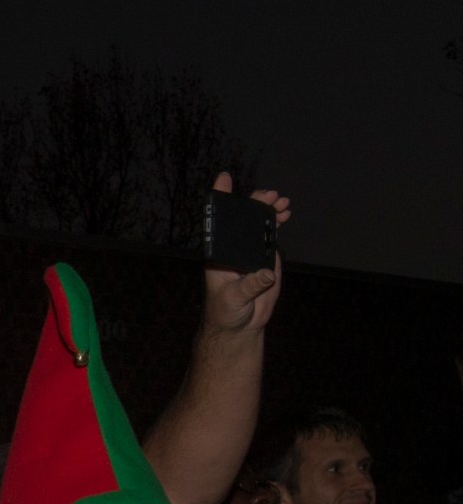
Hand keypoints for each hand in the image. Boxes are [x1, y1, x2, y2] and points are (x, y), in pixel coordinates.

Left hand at [202, 171, 291, 336]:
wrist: (240, 325)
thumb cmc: (226, 311)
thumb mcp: (234, 299)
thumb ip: (250, 286)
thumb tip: (267, 274)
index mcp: (219, 253)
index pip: (217, 223)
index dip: (220, 199)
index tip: (224, 177)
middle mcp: (234, 248)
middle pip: (243, 218)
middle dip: (256, 203)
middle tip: (270, 196)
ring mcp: (250, 250)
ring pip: (259, 224)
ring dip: (270, 210)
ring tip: (282, 203)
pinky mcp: (265, 257)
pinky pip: (271, 235)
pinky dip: (278, 222)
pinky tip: (285, 214)